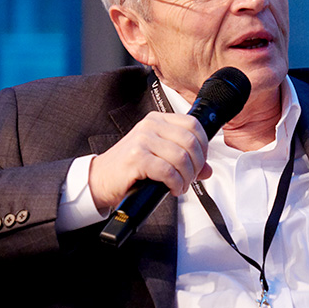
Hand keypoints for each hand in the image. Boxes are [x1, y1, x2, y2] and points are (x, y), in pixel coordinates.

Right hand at [88, 111, 211, 209]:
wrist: (100, 179)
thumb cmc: (129, 168)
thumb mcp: (159, 157)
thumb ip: (184, 159)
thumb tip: (208, 169)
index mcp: (157, 120)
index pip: (193, 124)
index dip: (203, 146)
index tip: (201, 162)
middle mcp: (150, 126)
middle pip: (190, 142)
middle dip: (197, 165)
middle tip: (191, 178)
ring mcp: (142, 140)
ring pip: (181, 157)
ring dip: (186, 177)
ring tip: (180, 185)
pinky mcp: (136, 158)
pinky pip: (168, 171)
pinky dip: (175, 183)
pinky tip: (171, 188)